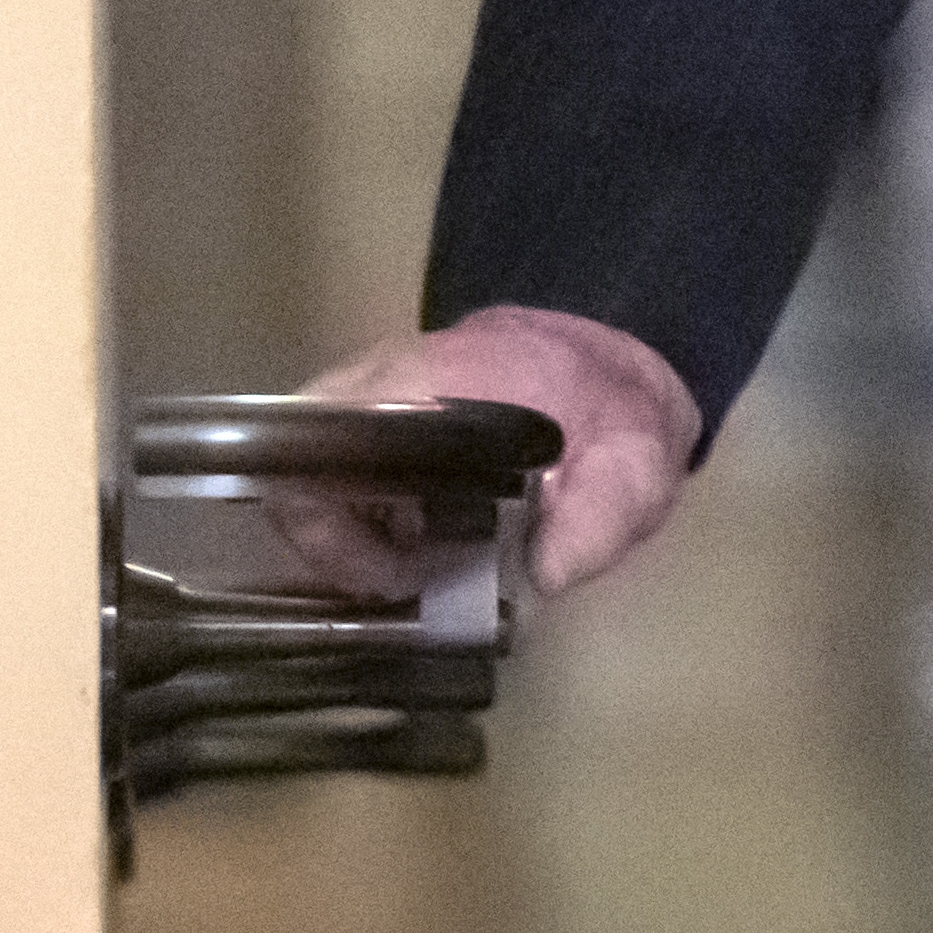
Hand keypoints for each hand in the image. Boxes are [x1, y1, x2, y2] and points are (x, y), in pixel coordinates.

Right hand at [280, 306, 700, 597]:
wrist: (631, 351)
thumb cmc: (623, 405)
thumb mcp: (631, 469)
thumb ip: (594, 520)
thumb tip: (541, 578)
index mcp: (437, 380)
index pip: (320, 435)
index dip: (328, 519)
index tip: (393, 569)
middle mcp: (389, 376)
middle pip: (300, 464)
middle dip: (337, 541)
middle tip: (405, 581)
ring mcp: (384, 387)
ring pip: (317, 470)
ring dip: (353, 532)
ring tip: (419, 569)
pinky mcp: (393, 407)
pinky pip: (347, 466)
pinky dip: (370, 515)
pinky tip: (425, 542)